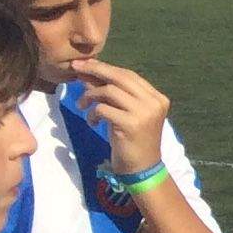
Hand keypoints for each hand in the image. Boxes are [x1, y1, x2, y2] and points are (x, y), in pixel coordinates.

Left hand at [71, 60, 170, 178]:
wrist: (142, 168)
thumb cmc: (132, 140)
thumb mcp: (123, 113)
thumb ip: (112, 94)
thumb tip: (89, 74)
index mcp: (156, 98)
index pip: (129, 75)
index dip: (105, 67)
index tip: (86, 64)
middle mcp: (154, 102)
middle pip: (120, 77)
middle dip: (95, 70)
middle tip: (75, 68)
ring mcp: (144, 113)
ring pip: (109, 91)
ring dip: (90, 95)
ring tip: (82, 105)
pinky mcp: (131, 124)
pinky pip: (103, 108)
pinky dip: (92, 113)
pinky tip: (92, 122)